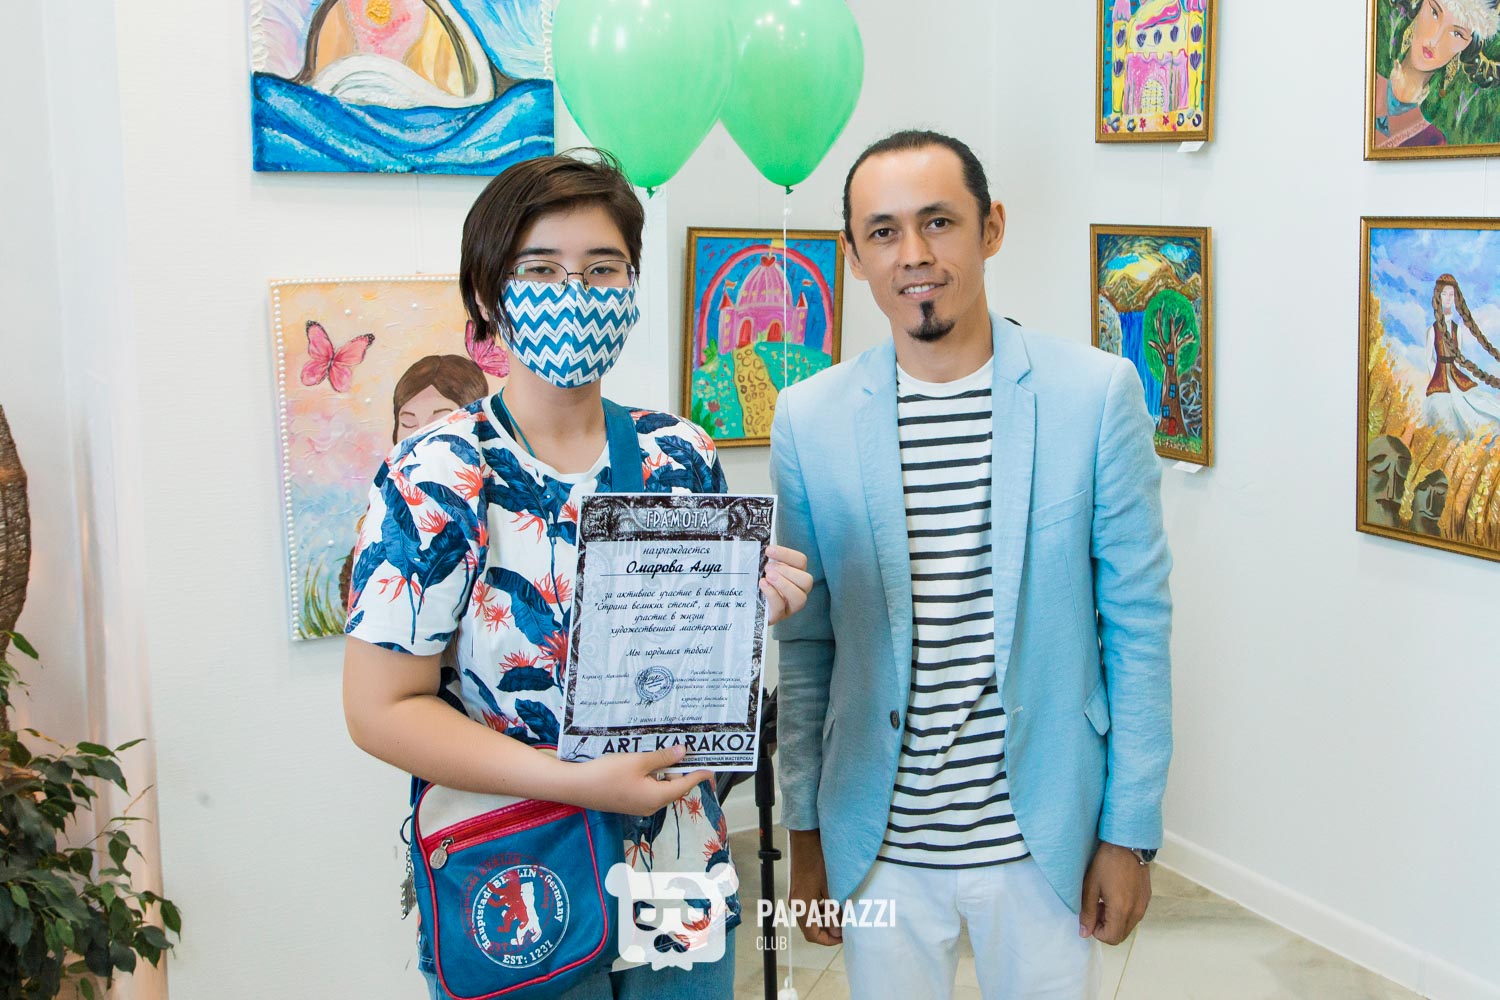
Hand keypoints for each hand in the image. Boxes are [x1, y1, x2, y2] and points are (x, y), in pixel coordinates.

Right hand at [569, 745, 711, 815]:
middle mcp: (650, 806)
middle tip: (686, 751)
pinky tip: (646, 762)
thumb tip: (682, 753)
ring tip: (667, 752)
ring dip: (664, 771)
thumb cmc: (607, 774)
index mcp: (657, 797)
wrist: (576, 787)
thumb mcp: (638, 761)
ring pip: (659, 787)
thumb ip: (662, 758)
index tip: (711, 767)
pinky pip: (647, 789)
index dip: (698, 775)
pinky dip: (651, 776)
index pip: (685, 785)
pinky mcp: (627, 802)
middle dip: (680, 770)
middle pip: (673, 787)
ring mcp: (638, 806)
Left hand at [762, 544, 812, 625]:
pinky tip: (762, 585)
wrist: (744, 604)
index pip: (801, 561)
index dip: (787, 554)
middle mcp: (797, 590)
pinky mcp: (778, 616)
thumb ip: (765, 557)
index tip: (768, 550)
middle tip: (768, 568)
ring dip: (784, 584)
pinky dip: (772, 594)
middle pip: (807, 580)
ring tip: (767, 577)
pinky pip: (780, 607)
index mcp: (795, 574)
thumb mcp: (761, 567)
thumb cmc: (755, 581)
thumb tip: (762, 542)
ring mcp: (789, 606)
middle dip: (787, 572)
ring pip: (800, 597)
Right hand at [788, 829, 841, 945]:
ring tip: (842, 914)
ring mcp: (796, 895)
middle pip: (810, 928)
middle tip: (845, 926)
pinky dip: (821, 909)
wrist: (806, 838)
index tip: (843, 937)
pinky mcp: (799, 888)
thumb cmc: (818, 860)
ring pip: (810, 917)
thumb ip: (834, 911)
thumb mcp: (831, 887)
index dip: (828, 940)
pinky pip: (809, 906)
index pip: (812, 935)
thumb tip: (838, 931)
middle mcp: (796, 903)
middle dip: (828, 930)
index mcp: (801, 906)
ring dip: (825, 920)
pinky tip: (834, 902)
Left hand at [1079, 842, 1151, 944]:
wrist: (1127, 843)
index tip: (1090, 916)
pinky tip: (1115, 894)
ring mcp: (1144, 905)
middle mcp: (1136, 911)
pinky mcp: (1147, 898)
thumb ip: (1087, 912)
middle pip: (1121, 935)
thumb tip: (1084, 933)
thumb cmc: (1106, 862)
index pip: (1112, 938)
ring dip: (1114, 920)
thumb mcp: (1090, 887)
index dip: (1097, 932)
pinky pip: (1135, 914)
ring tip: (1104, 900)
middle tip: (1096, 907)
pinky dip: (1124, 912)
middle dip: (1106, 926)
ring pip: (1128, 925)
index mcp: (1122, 910)